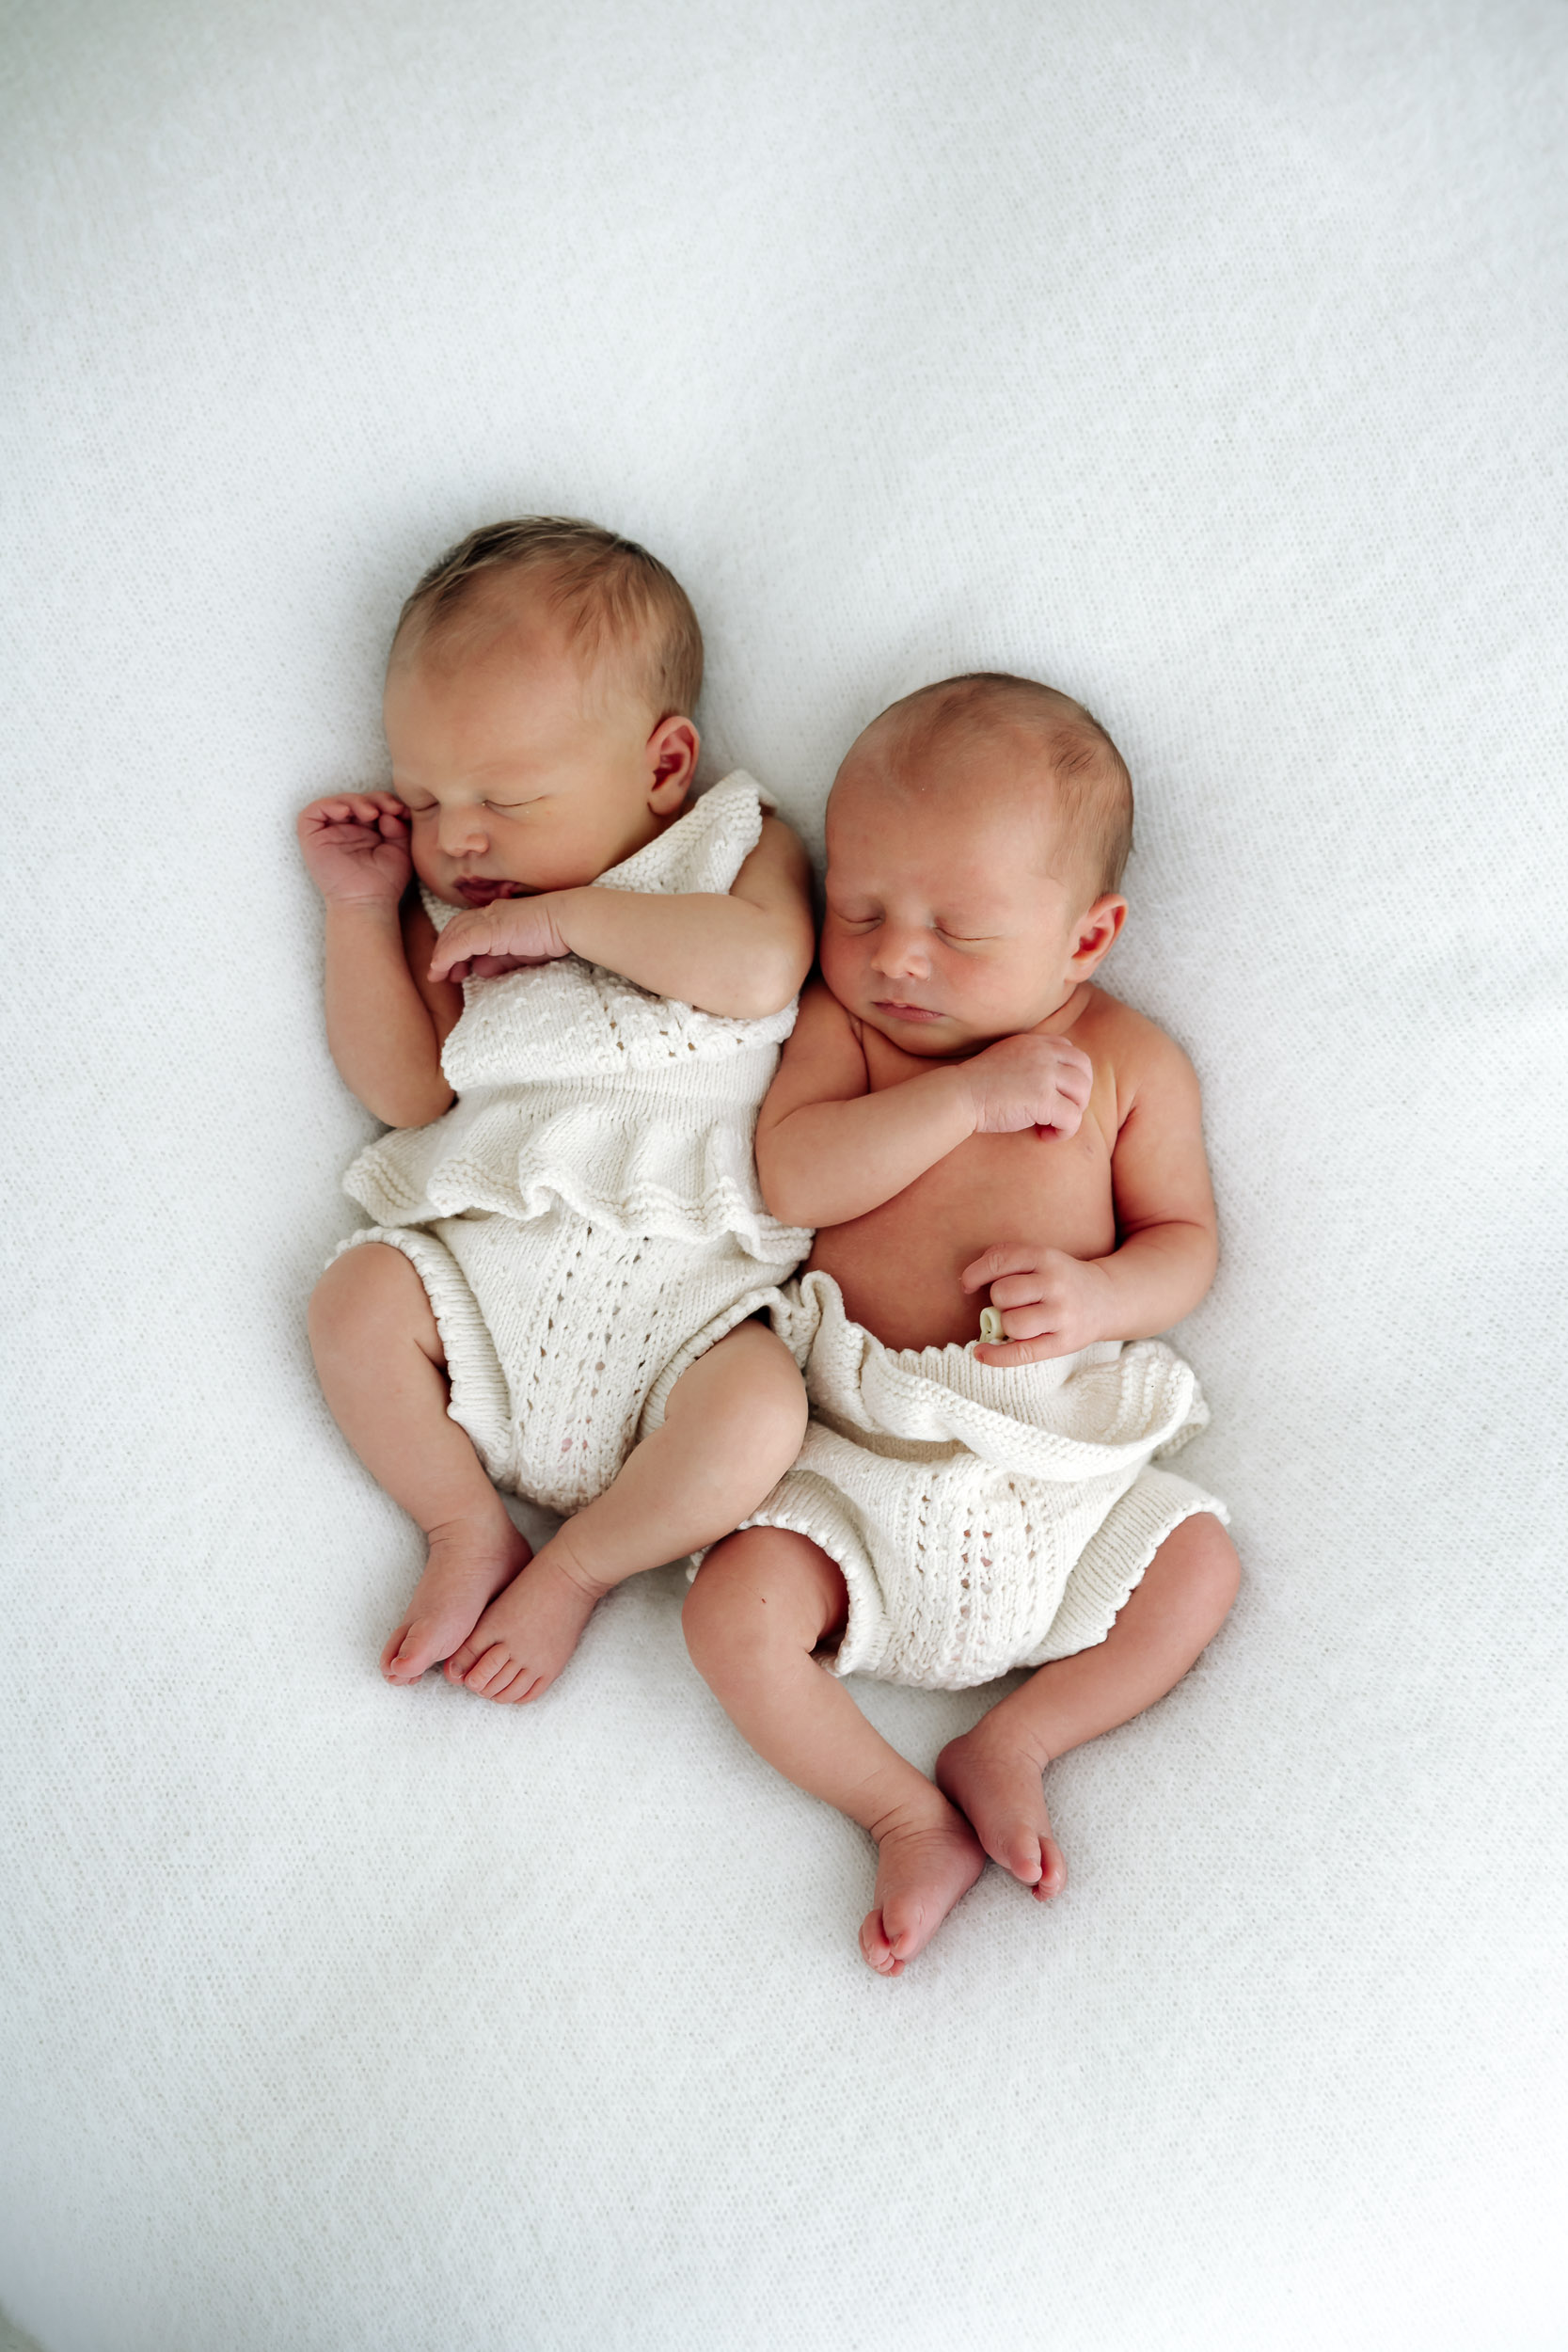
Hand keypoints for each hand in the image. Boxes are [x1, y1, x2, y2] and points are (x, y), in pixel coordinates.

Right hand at [297, 793, 411, 905]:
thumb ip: (399, 826)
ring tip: (372, 813)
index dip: (386, 801)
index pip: (373, 804)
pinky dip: (329, 805)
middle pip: (356, 800)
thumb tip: (390, 811)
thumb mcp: (401, 849)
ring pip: (337, 803)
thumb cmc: (385, 883)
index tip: (401, 811)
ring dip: (355, 801)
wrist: (368, 902)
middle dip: (375, 799)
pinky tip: (347, 813)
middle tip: (389, 809)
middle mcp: (346, 830)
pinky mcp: (312, 838)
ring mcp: (329, 834)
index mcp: (367, 832)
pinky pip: (312, 812)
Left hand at [429, 895, 571, 984]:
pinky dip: (447, 955)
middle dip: (443, 951)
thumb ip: (499, 960)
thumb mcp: (520, 953)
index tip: (452, 968)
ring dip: (442, 955)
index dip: (454, 947)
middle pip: (455, 929)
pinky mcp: (491, 928)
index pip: (467, 929)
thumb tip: (479, 969)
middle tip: (439, 974)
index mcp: (497, 916)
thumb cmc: (552, 936)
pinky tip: (440, 967)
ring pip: (454, 934)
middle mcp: (489, 913)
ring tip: (436, 974)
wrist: (566, 921)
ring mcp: (489, 918)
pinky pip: (461, 942)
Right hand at [961, 1031, 1092, 1137]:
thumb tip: (1052, 1082)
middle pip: (1084, 1070)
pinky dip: (1065, 1132)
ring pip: (1082, 1094)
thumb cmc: (977, 1085)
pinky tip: (1045, 1136)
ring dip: (1073, 1113)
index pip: (1072, 1052)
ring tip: (1052, 1125)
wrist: (959, 1095)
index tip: (1059, 1094)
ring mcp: (1045, 1075)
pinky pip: (1073, 1118)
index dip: (1073, 1075)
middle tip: (1061, 1112)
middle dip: (1079, 1094)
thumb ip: (1029, 1061)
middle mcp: (1043, 1053)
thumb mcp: (1006, 1059)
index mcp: (1034, 1042)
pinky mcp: (1044, 1099)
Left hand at [962, 1243, 1112, 1364]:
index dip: (975, 1274)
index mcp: (1045, 1257)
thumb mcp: (1040, 1257)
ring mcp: (1062, 1315)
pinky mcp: (1064, 1342)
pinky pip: (1022, 1352)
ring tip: (1015, 1322)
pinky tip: (981, 1353)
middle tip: (1010, 1303)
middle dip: (997, 1300)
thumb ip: (1005, 1257)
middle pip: (1003, 1294)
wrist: (1106, 1299)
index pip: (1000, 1261)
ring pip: (1012, 1323)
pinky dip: (996, 1356)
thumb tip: (968, 1279)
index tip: (968, 1284)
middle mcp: (1055, 1284)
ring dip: (1005, 1324)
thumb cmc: (1059, 1279)